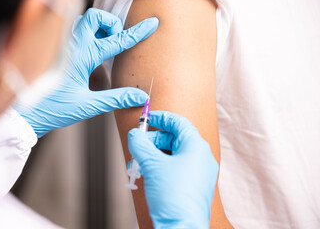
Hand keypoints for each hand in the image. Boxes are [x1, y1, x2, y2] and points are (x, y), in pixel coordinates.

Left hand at [16, 8, 158, 136]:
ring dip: (98, 28)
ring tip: (104, 45)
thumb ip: (116, 99)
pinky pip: (73, 32)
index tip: (151, 24)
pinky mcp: (55, 50)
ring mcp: (60, 45)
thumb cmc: (51, 109)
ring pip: (82, 22)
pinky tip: (89, 54)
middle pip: (95, 17)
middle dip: (111, 23)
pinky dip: (87, 35)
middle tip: (116, 40)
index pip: (115, 40)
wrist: (24, 114)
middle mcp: (70, 46)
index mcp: (81, 57)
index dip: (136, 32)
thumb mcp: (88, 106)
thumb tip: (140, 97)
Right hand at [128, 111, 218, 227]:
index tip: (148, 118)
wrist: (181, 228)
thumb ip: (140, 144)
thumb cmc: (173, 197)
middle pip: (174, 139)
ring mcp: (199, 173)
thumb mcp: (152, 165)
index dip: (161, 118)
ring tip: (139, 164)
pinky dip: (161, 167)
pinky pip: (176, 168)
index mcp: (196, 147)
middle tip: (138, 146)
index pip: (179, 123)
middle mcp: (201, 158)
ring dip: (154, 155)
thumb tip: (134, 135)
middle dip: (153, 141)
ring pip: (173, 155)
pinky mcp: (194, 185)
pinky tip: (148, 174)